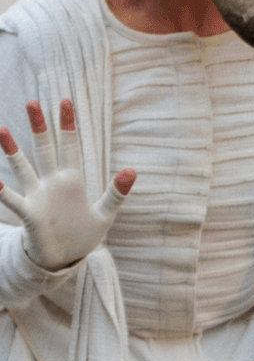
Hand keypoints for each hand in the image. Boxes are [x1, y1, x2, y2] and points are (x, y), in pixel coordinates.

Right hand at [0, 99, 134, 270]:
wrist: (67, 258)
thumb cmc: (84, 233)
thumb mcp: (106, 212)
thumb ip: (117, 192)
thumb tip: (133, 170)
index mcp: (73, 179)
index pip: (70, 145)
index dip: (67, 125)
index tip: (65, 101)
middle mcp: (52, 182)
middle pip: (45, 148)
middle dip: (40, 127)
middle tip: (32, 103)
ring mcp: (38, 196)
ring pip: (23, 167)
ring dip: (13, 150)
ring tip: (2, 130)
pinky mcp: (30, 214)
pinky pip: (12, 199)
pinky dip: (1, 191)